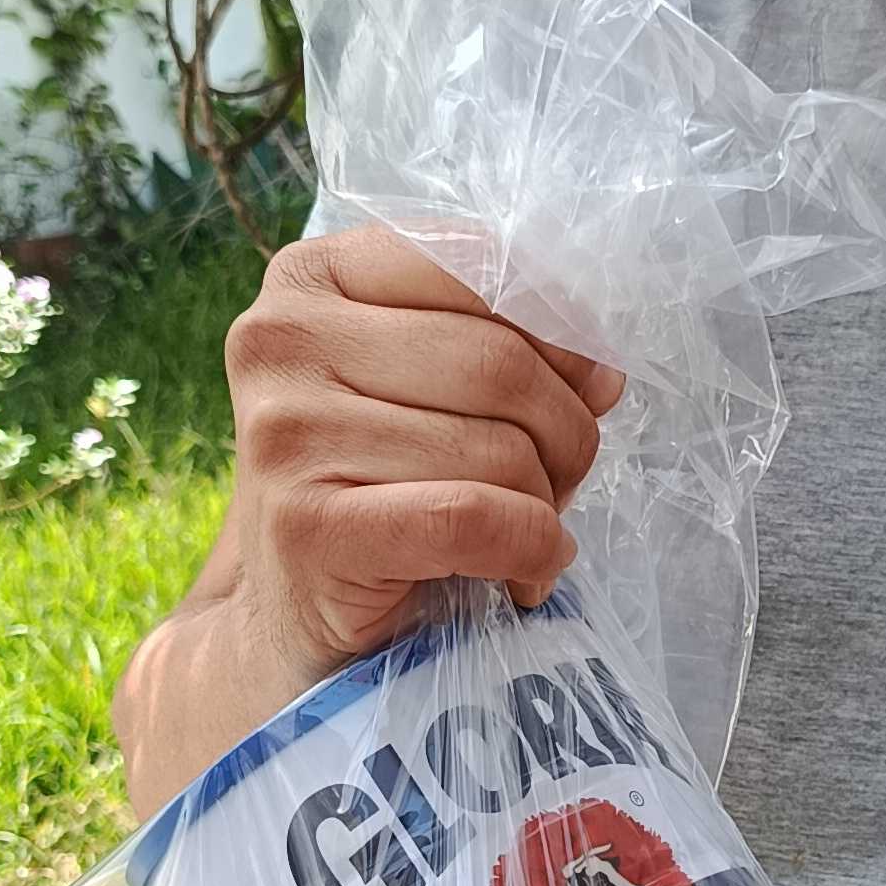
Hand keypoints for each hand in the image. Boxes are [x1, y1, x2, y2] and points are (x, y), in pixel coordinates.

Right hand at [113, 226, 624, 811]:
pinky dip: (529, 550)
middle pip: (500, 363)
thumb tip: (603, 372)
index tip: (585, 388)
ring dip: (547, 503)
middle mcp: (282, 339)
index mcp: (311, 276)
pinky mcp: (307, 525)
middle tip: (561, 481)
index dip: (559, 333)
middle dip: (566, 432)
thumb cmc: (375, 484)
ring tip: (528, 530)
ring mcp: (286, 432)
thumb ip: (498, 346)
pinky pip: (473, 520)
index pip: (481, 267)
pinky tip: (526, 574)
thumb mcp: (422, 387)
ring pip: (497, 448)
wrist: (287, 618)